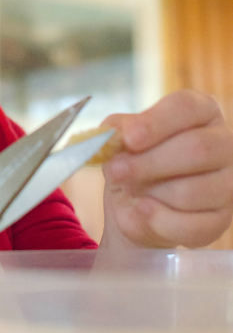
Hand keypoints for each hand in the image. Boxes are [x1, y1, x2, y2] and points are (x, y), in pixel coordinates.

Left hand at [100, 90, 232, 248]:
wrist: (136, 205)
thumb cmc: (134, 161)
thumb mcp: (120, 142)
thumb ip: (116, 133)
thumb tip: (111, 134)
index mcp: (200, 111)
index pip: (186, 107)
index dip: (156, 122)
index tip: (129, 138)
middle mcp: (223, 143)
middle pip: (196, 148)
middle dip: (148, 163)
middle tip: (115, 171)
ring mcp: (228, 183)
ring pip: (192, 190)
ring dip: (150, 193)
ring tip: (129, 190)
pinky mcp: (221, 219)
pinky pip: (191, 225)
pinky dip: (158, 221)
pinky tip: (142, 210)